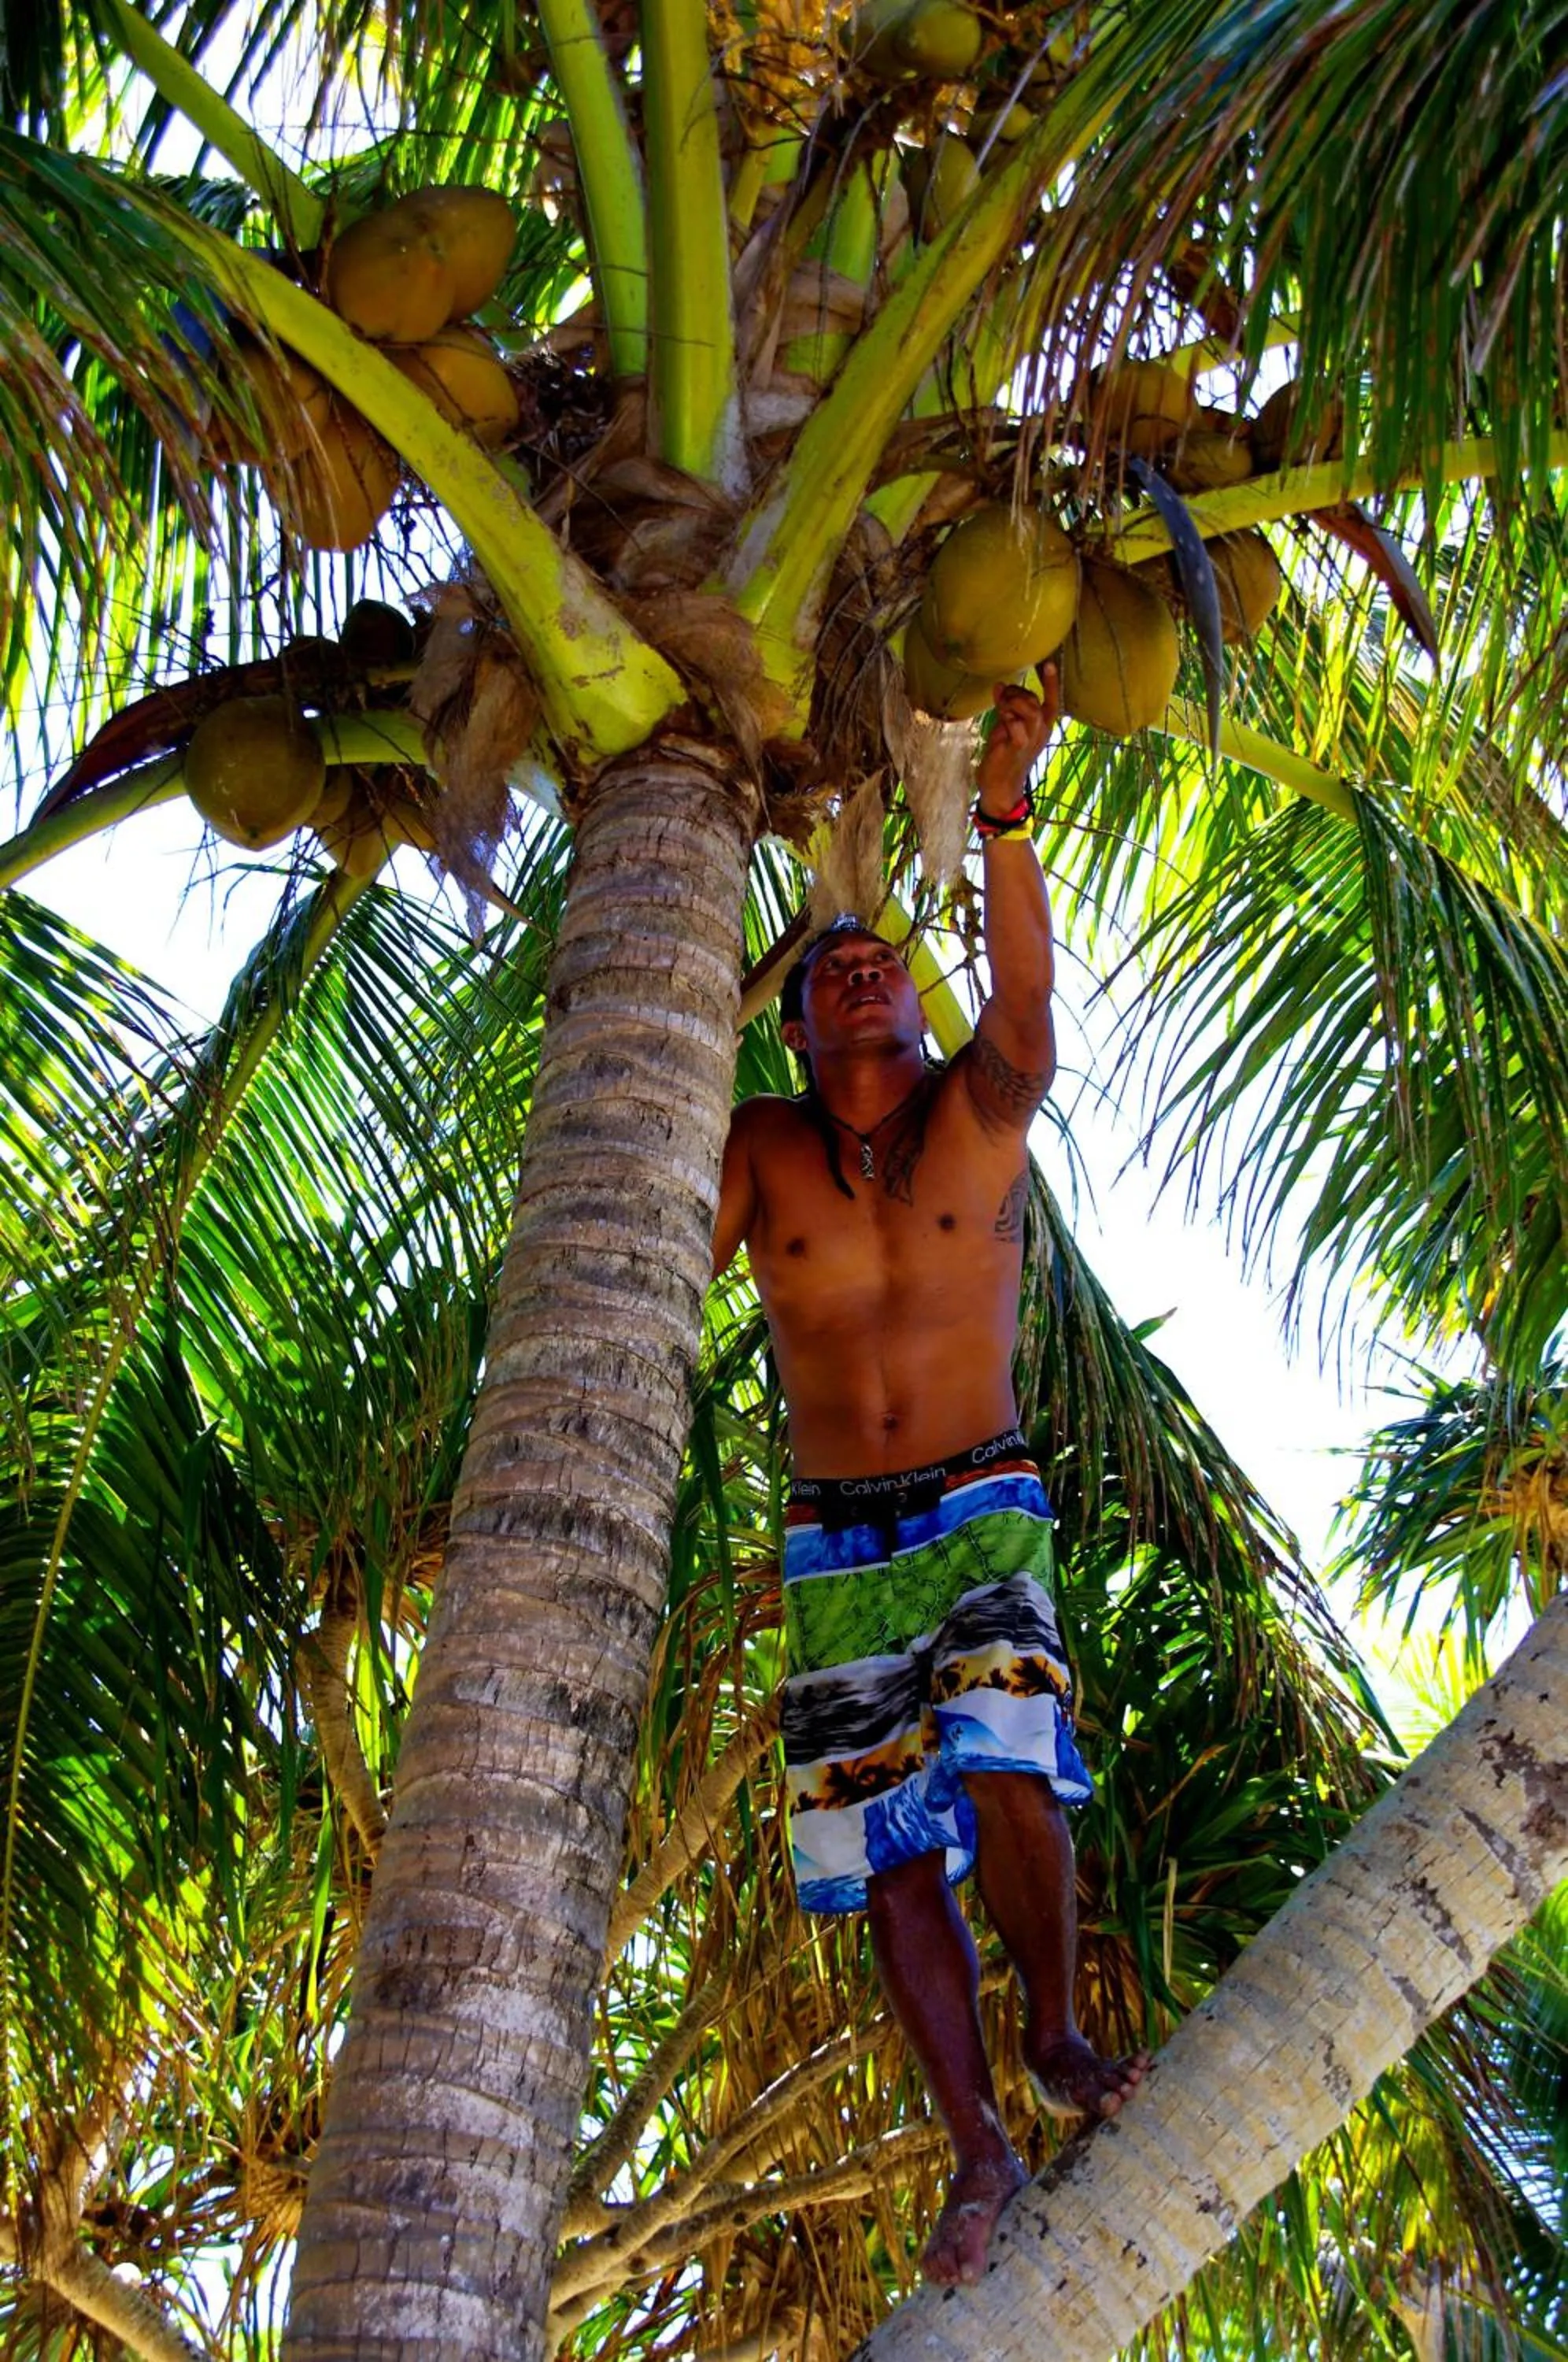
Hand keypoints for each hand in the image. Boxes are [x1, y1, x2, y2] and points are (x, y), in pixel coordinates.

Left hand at [975, 669, 1055, 812]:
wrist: (1000, 787)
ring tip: (1001, 708)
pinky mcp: (1018, 746)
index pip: (1052, 700)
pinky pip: (1016, 724)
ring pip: (1029, 708)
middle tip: (1000, 698)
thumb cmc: (1003, 757)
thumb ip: (1005, 707)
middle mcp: (1041, 732)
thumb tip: (999, 685)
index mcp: (1041, 726)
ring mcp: (1031, 739)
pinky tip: (1001, 719)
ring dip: (1011, 702)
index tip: (1049, 663)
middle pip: (1034, 700)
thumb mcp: (1005, 727)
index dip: (1051, 682)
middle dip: (1015, 693)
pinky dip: (1007, 716)